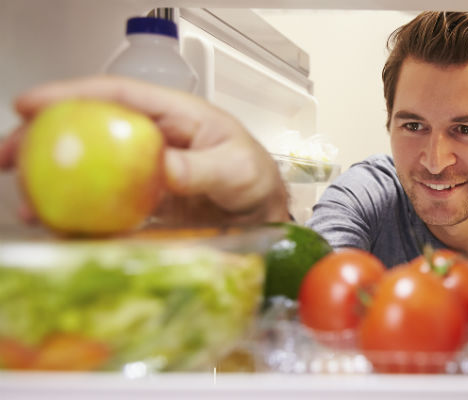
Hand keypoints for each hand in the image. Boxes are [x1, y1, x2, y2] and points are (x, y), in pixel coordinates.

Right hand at [0, 75, 289, 226]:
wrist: (261, 214)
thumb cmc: (255, 178)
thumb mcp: (237, 169)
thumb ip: (202, 168)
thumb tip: (161, 168)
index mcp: (172, 115)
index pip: (117, 94)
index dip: (71, 94)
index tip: (30, 104)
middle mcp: (149, 137)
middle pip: (87, 127)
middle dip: (41, 137)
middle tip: (7, 157)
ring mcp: (139, 170)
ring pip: (84, 165)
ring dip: (50, 181)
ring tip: (27, 203)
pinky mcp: (137, 200)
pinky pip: (99, 203)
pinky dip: (75, 214)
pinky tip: (57, 227)